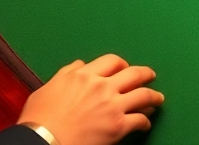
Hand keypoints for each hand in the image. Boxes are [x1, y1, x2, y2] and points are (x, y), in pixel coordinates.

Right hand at [18, 55, 163, 144]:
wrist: (42, 141)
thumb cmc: (39, 119)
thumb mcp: (48, 87)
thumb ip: (66, 73)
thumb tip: (79, 65)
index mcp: (84, 75)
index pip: (112, 61)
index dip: (122, 64)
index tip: (125, 68)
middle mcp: (102, 86)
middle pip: (133, 74)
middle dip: (145, 74)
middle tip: (150, 76)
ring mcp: (112, 106)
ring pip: (143, 95)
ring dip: (154, 96)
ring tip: (158, 98)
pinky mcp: (118, 126)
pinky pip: (140, 120)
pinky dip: (145, 121)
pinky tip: (145, 123)